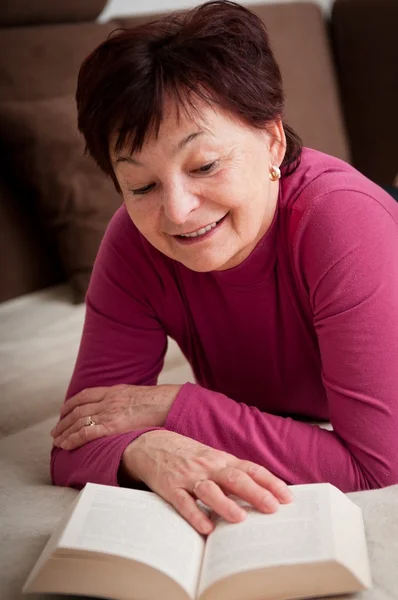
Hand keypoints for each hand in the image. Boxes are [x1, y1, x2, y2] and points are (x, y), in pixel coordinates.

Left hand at [51, 384, 180, 449]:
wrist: (166, 404)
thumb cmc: (158, 402)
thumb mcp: (136, 394)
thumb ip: (124, 399)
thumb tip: (123, 408)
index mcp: (113, 391)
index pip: (85, 395)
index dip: (71, 404)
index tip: (63, 411)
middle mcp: (107, 400)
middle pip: (77, 410)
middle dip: (63, 421)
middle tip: (55, 431)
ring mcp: (108, 413)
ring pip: (78, 422)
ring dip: (64, 432)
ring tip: (57, 441)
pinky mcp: (111, 426)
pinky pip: (86, 433)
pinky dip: (73, 439)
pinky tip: (65, 445)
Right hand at [121, 430, 292, 534]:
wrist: (152, 445)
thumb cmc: (189, 457)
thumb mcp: (213, 459)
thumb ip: (234, 473)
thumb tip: (264, 493)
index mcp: (221, 460)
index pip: (250, 469)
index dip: (269, 482)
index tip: (287, 497)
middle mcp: (208, 467)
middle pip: (235, 478)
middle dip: (255, 493)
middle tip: (272, 508)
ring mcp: (188, 477)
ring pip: (209, 490)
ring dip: (225, 504)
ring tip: (240, 519)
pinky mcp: (170, 488)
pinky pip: (183, 502)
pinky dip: (194, 515)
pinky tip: (205, 527)